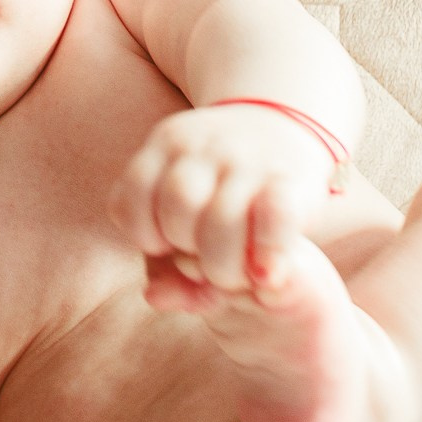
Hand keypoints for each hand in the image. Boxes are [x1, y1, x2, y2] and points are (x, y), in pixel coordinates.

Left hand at [108, 105, 336, 297]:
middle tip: (205, 259)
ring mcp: (247, 160)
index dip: (143, 234)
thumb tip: (155, 299)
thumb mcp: (184, 207)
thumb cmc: (221, 183)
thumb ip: (164, 257)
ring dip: (223, 265)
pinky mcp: (291, 178)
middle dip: (186, 248)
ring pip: (222, 220)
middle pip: (177, 208)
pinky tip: (265, 274)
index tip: (164, 244)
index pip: (130, 197)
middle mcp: (202, 146)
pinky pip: (273, 217)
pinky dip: (266, 254)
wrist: (284, 122)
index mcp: (166, 143)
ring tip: (235, 275)